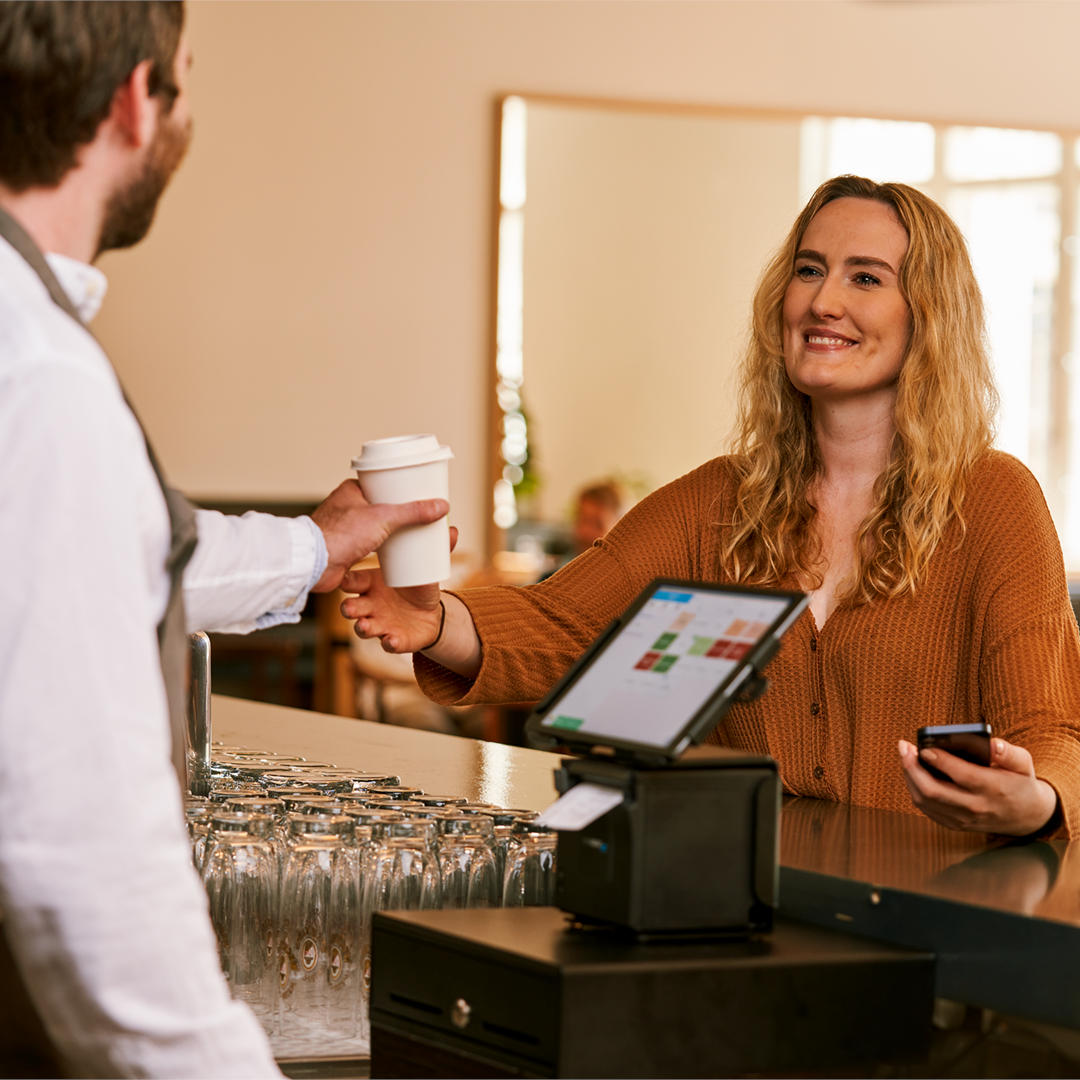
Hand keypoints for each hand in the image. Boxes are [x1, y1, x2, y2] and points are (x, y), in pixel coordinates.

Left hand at [309, 480, 447, 592]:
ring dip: (395, 529)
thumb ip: (413, 512)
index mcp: (352, 490)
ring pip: (377, 525)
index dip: (400, 486)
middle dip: (402, 510)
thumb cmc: (341, 534)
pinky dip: (386, 545)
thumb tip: (442, 506)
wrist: (314, 564)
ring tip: (417, 532)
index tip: (419, 491)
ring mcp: (347, 528)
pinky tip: (399, 550)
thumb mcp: (384, 517)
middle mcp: (348, 506)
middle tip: (423, 514)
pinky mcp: (347, 548)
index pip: (381, 483)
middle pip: (382, 505)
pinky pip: (372, 543)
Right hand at [339, 526, 458, 653]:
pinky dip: (389, 642)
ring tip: (365, 626)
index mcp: (372, 583)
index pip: (352, 581)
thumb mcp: (424, 568)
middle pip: (351, 607)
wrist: (431, 613)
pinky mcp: (393, 639)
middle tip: (350, 607)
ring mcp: (379, 623)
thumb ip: (435, 551)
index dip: (346, 582)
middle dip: (348, 608)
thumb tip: (454, 530)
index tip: (344, 581)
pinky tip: (391, 640)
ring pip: (363, 627)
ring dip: (362, 627)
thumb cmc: (417, 585)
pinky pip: (387, 643)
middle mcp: (370, 605)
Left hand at [898, 737, 1058, 836]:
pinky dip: (915, 789)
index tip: (923, 746)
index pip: (961, 775)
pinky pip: (927, 809)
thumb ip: (1008, 752)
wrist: (1027, 816)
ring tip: (905, 756)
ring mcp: (964, 819)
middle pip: (934, 791)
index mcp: (994, 789)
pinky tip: (912, 773)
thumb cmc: (1020, 782)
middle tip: (904, 747)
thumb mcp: (1024, 764)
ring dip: (910, 777)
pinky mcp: (955, 824)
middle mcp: (976, 807)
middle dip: (913, 767)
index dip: (939, 760)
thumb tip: (991, 743)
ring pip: (925, 801)